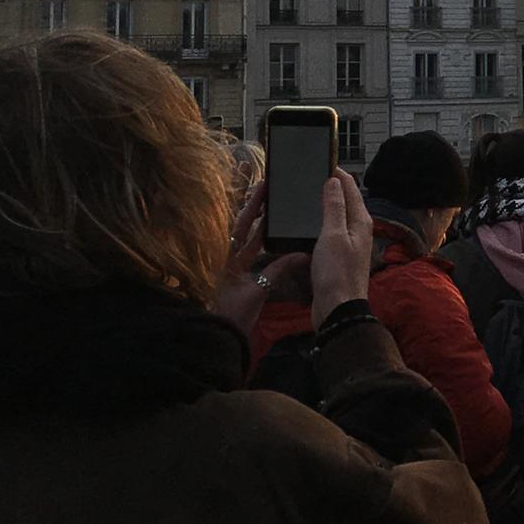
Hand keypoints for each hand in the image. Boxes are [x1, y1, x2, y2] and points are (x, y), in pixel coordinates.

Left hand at [212, 183, 309, 332]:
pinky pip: (252, 255)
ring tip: (277, 209)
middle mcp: (228, 258)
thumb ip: (278, 270)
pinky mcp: (239, 278)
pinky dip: (263, 245)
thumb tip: (302, 254)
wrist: (220, 337)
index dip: (253, 205)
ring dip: (261, 226)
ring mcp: (233, 268)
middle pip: (243, 228)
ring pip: (248, 241)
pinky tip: (275, 238)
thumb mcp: (257, 291)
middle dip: (257, 210)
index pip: (242, 225)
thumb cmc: (234, 314)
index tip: (264, 186)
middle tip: (272, 191)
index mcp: (228, 258)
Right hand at [308, 169, 374, 329]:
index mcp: (360, 222)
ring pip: (337, 217)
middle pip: (345, 202)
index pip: (351, 189)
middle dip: (332, 187)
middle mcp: (358, 231)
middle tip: (312, 175)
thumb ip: (334, 208)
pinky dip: (320, 223)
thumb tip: (334, 181)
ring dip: (325, 205)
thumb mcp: (333, 236)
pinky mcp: (338, 257)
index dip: (339, 174)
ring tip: (307, 194)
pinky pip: (330, 233)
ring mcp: (349, 244)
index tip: (324, 161)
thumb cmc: (337, 272)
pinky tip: (307, 224)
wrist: (338, 309)